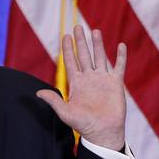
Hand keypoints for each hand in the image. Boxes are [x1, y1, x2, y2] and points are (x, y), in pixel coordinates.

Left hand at [37, 25, 126, 150]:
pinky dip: (121, 56)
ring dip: (98, 44)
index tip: (65, 36)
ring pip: (100, 57)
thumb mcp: (65, 112)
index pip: (71, 62)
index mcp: (77, 83)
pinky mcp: (116, 83)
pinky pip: (119, 66)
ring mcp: (103, 80)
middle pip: (84, 55)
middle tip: (77, 27)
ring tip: (95, 30)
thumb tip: (37, 93)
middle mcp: (89, 78)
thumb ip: (53, 100)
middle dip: (81, 41)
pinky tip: (121, 45)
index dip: (68, 49)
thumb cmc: (83, 124)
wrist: (102, 132)